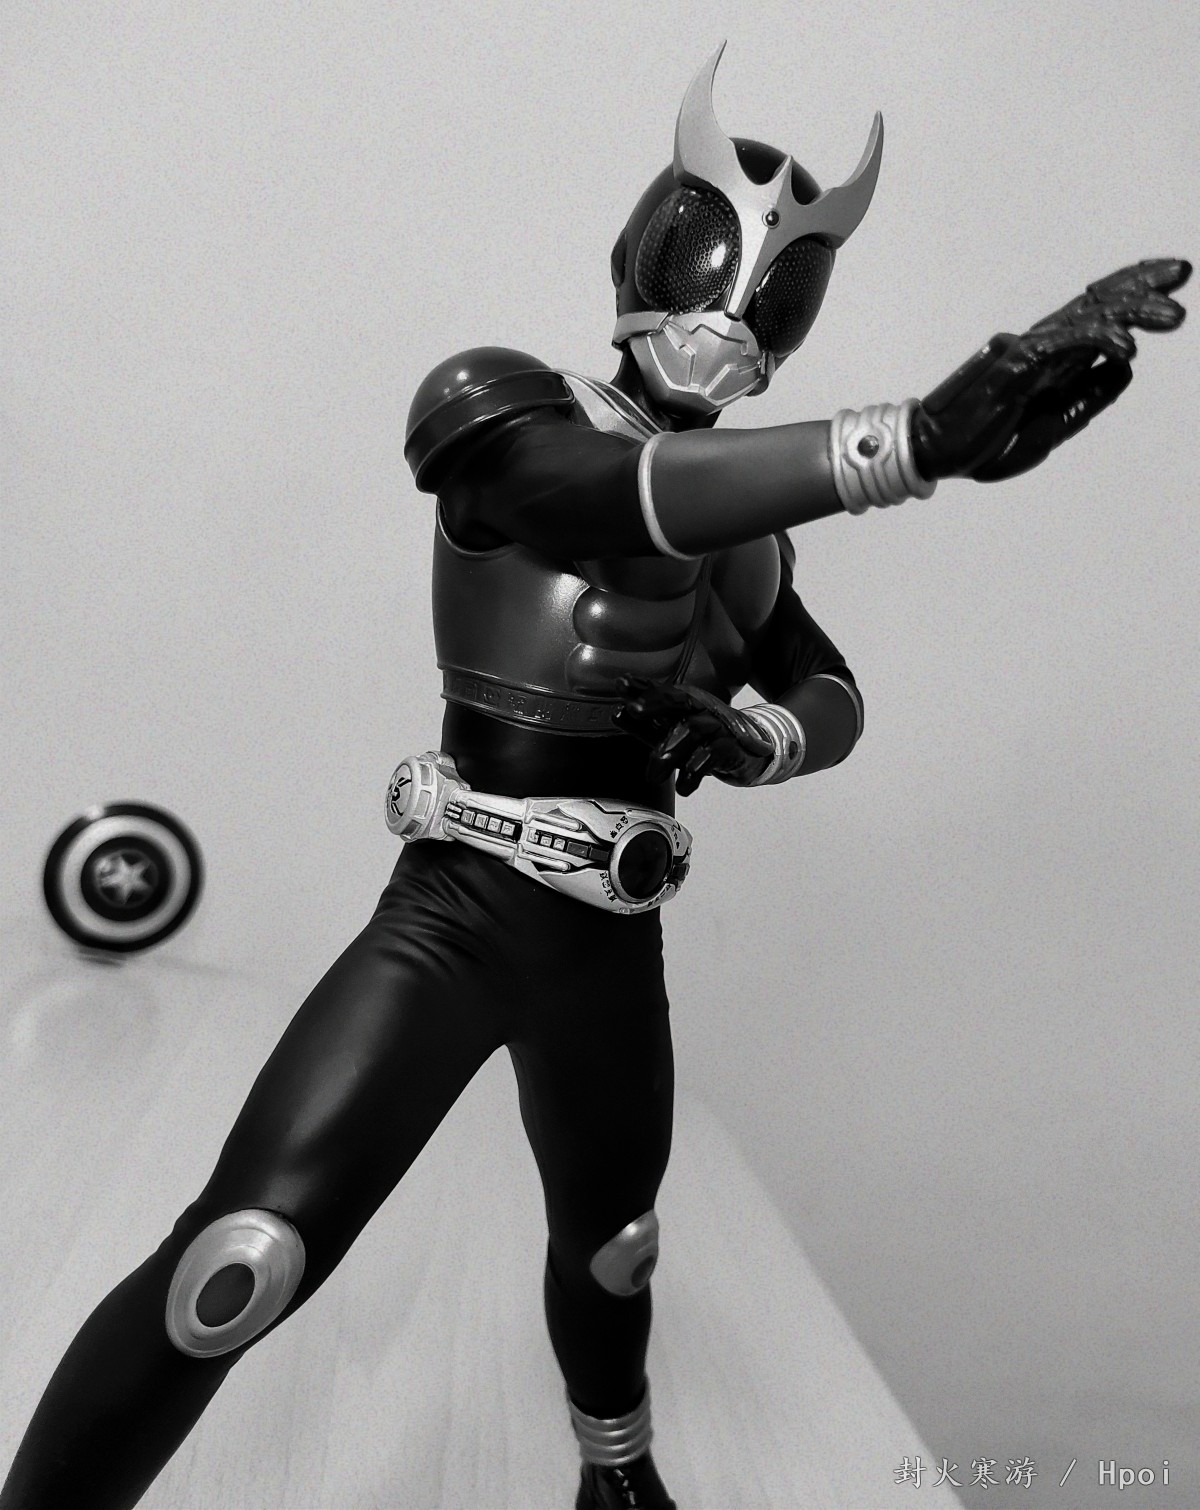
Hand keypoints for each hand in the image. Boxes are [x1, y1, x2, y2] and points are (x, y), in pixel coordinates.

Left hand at [613, 677, 773, 794]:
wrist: (749, 754)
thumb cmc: (705, 740)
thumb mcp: (671, 733)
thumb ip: (644, 726)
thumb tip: (615, 714)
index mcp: (685, 704)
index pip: (660, 691)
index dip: (641, 687)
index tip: (620, 683)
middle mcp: (701, 709)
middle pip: (678, 699)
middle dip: (655, 702)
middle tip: (634, 709)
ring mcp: (717, 727)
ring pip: (693, 728)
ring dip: (671, 747)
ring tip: (653, 773)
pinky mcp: (731, 748)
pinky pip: (713, 754)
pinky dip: (696, 769)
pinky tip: (684, 785)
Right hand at [911, 258, 1189, 482]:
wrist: (936, 455)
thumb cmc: (983, 441)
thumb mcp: (1050, 429)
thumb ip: (1085, 400)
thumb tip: (1125, 369)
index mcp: (1050, 359)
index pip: (1096, 316)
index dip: (1133, 295)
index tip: (1172, 286)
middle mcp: (1040, 346)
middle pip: (1096, 306)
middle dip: (1142, 288)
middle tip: (1182, 273)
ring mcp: (1027, 352)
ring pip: (1086, 319)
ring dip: (1132, 314)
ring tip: (1172, 317)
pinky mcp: (1014, 367)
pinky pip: (1061, 347)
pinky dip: (1096, 343)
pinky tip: (1128, 349)